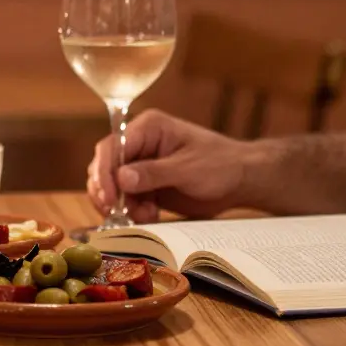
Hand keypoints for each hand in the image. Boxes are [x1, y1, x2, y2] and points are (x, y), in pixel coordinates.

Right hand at [86, 109, 251, 222]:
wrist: (241, 180)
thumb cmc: (221, 165)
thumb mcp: (188, 169)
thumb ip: (154, 173)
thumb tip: (121, 178)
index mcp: (148, 128)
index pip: (112, 147)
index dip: (104, 172)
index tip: (109, 198)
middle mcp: (139, 144)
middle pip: (105, 167)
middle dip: (109, 192)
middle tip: (119, 214)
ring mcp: (140, 164)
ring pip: (112, 186)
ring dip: (122, 205)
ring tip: (146, 216)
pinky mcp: (145, 184)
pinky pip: (126, 199)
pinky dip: (132, 211)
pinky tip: (150, 217)